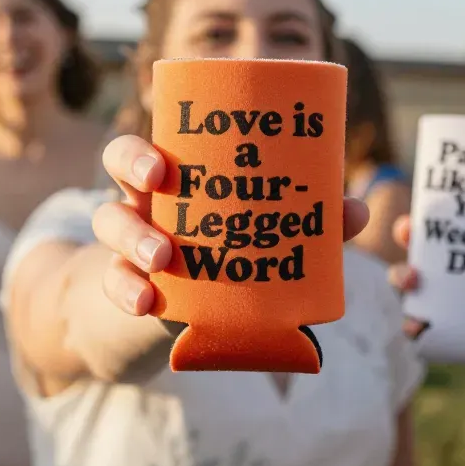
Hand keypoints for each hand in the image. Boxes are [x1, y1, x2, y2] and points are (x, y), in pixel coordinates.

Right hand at [92, 134, 370, 315]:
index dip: (140, 150)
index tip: (162, 164)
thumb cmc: (233, 252)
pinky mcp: (129, 285)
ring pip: (110, 223)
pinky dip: (128, 292)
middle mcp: (143, 200)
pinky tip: (146, 303)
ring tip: (161, 259)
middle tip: (158, 185)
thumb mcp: (261, 234)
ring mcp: (130, 242)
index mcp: (174, 175)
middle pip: (118, 167)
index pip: (140, 148)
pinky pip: (116, 283)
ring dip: (134, 237)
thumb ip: (307, 222)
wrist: (190, 317)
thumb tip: (353, 210)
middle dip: (134, 170)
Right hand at [389, 215, 464, 394]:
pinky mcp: (447, 337)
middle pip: (422, 249)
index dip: (433, 212)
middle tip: (409, 234)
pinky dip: (414, 327)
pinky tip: (418, 326)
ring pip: (412, 287)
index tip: (426, 205)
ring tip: (414, 282)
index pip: (452, 227)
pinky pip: (420, 332)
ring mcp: (450, 307)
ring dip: (402, 278)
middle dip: (406, 237)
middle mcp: (459, 278)